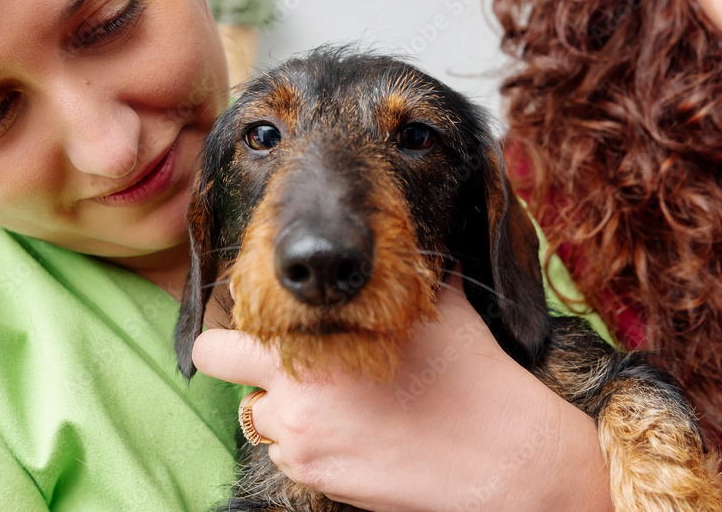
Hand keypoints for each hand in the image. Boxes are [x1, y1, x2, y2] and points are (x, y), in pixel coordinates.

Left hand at [192, 271, 612, 511]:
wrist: (501, 455)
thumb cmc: (472, 375)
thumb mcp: (436, 305)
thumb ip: (398, 275)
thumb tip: (398, 243)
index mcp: (313, 344)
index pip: (224, 337)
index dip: (235, 325)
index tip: (253, 322)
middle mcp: (295, 394)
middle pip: (220, 371)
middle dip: (237, 364)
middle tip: (269, 359)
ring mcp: (303, 442)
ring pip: (259, 416)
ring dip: (284, 406)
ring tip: (335, 399)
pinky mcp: (318, 479)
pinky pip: (288, 455)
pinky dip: (308, 444)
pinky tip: (352, 432)